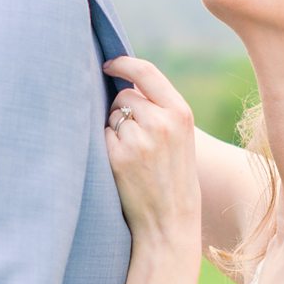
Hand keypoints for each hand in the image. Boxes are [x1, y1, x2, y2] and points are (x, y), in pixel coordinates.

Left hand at [102, 56, 201, 249]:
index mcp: (181, 113)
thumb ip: (161, 109)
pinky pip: (103, 136)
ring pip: (112, 116)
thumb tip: (125, 84)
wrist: (170, 221)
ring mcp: (140, 140)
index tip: (109, 64)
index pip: (147, 72)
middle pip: (125, 96)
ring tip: (133, 155)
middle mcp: (161, 122)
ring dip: (114, 129)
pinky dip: (107, 146)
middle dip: (122, 110)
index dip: (123, 63)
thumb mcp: (181, 137)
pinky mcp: (119, 157)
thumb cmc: (174, 177)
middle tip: (136, 138)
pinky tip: (123, 165)